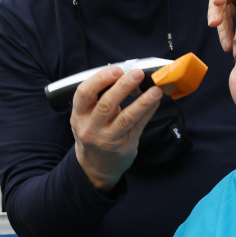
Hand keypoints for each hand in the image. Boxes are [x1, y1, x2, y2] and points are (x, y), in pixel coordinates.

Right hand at [70, 66, 161, 194]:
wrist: (94, 166)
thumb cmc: (93, 132)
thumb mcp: (86, 117)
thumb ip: (99, 98)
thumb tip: (123, 74)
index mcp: (78, 115)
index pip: (84, 94)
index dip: (100, 80)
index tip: (116, 70)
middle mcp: (90, 128)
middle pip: (106, 105)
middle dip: (123, 87)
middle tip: (138, 74)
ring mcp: (107, 138)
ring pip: (126, 117)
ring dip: (143, 101)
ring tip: (155, 89)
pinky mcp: (124, 145)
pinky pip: (139, 126)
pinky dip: (148, 111)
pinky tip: (156, 101)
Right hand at [208, 0, 235, 50]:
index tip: (219, 1)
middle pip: (218, 0)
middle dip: (216, 13)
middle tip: (214, 25)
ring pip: (222, 13)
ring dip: (222, 29)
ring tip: (226, 45)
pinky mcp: (234, 5)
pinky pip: (229, 19)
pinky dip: (229, 31)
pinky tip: (232, 45)